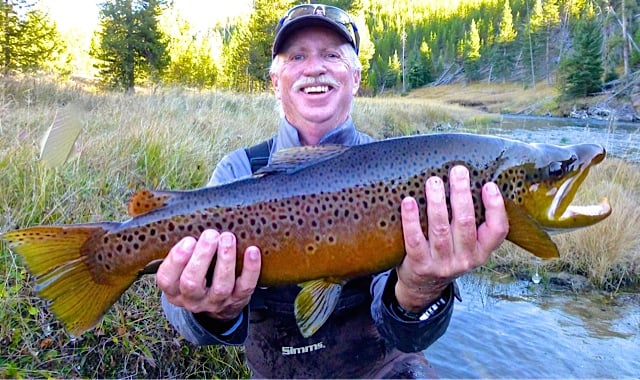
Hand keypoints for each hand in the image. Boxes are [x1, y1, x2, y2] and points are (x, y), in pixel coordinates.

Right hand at [156, 229, 260, 320]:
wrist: (219, 305)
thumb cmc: (198, 273)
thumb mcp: (183, 265)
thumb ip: (184, 248)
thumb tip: (193, 219)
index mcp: (174, 289)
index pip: (167, 278)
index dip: (176, 260)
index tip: (189, 240)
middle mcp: (193, 299)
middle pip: (192, 283)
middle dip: (202, 257)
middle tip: (210, 235)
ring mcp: (216, 302)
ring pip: (220, 286)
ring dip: (225, 260)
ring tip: (227, 238)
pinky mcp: (237, 300)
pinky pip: (246, 287)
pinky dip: (250, 269)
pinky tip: (252, 251)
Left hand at [395, 165, 508, 311]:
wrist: (424, 287)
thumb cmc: (445, 256)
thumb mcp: (465, 245)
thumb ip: (469, 222)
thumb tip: (466, 181)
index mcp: (481, 251)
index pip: (498, 230)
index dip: (496, 207)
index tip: (489, 185)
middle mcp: (465, 259)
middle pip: (465, 223)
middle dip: (461, 194)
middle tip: (458, 171)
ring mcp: (442, 264)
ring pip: (440, 229)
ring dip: (437, 202)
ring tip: (434, 182)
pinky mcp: (420, 265)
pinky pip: (415, 239)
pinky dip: (411, 219)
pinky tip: (409, 202)